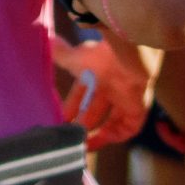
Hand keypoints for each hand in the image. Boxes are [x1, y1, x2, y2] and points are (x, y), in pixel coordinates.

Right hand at [53, 32, 154, 147]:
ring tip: (84, 145)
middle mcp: (111, 87)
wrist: (128, 57)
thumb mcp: (74, 59)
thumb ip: (59, 54)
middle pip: (95, 110)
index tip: (59, 120)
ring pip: (113, 120)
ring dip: (100, 133)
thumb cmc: (100, 57)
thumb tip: (46, 39)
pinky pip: (130, 126)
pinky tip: (105, 139)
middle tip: (69, 137)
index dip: (71, 107)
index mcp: (96, 74)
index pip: (81, 94)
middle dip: (82, 123)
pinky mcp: (138, 108)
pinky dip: (118, 134)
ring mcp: (125, 98)